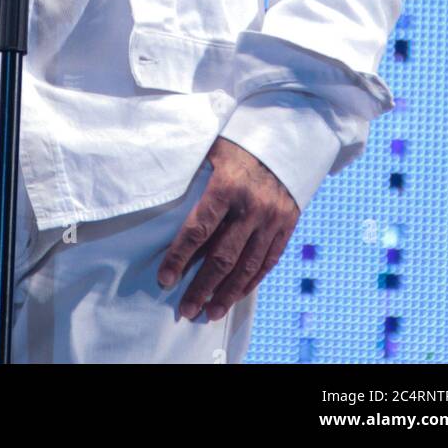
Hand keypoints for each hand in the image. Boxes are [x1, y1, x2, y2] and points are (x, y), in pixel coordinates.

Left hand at [157, 136, 299, 320]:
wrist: (286, 134)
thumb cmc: (238, 141)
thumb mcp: (211, 150)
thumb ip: (192, 176)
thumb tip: (159, 198)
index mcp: (227, 185)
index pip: (199, 229)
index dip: (180, 257)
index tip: (165, 279)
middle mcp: (252, 206)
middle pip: (222, 257)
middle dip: (201, 287)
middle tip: (185, 309)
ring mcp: (273, 218)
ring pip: (247, 266)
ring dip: (226, 294)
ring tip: (209, 313)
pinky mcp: (287, 224)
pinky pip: (268, 261)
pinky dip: (250, 282)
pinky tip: (235, 296)